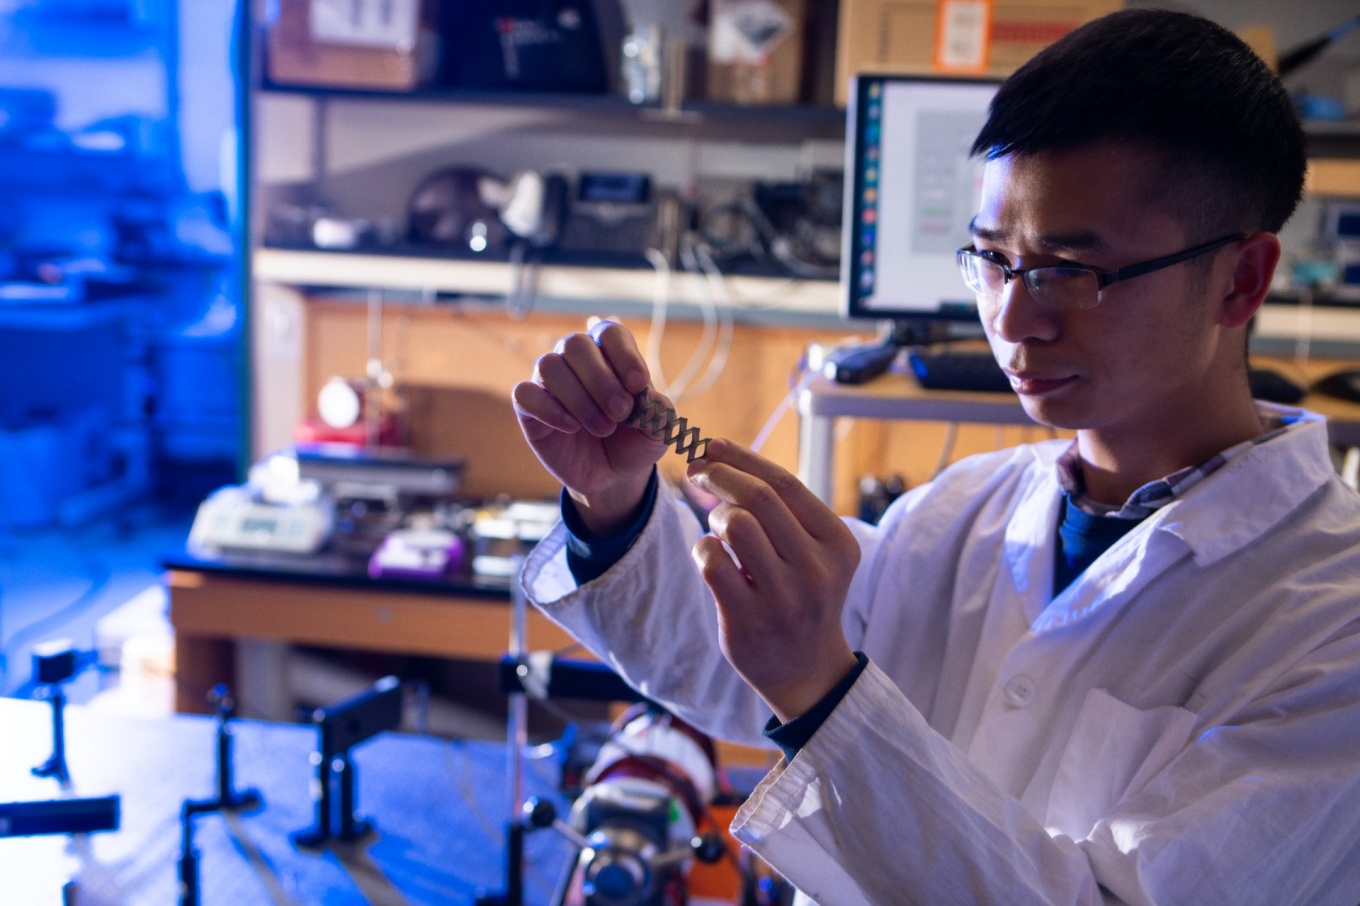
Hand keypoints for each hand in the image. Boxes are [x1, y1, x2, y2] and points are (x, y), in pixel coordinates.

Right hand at [512, 321, 664, 532]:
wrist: (612, 476)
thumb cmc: (634, 441)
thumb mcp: (657, 429)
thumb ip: (657, 409)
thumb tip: (642, 395)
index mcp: (608, 355)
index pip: (609, 332)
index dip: (623, 354)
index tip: (638, 385)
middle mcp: (574, 361)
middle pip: (575, 344)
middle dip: (601, 380)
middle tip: (621, 413)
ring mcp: (549, 383)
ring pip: (549, 366)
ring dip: (579, 399)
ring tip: (603, 428)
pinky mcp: (528, 409)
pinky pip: (524, 394)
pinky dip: (549, 409)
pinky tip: (571, 427)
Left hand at [687, 438, 860, 722]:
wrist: (806, 669)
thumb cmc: (801, 594)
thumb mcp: (812, 551)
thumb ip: (780, 510)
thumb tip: (717, 456)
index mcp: (837, 543)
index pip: (785, 484)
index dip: (743, 459)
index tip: (712, 447)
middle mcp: (817, 570)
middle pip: (757, 498)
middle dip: (719, 476)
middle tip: (696, 473)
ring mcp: (784, 598)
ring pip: (735, 525)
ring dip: (714, 517)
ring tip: (717, 530)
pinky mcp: (749, 621)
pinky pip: (712, 563)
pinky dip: (703, 550)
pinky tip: (711, 559)